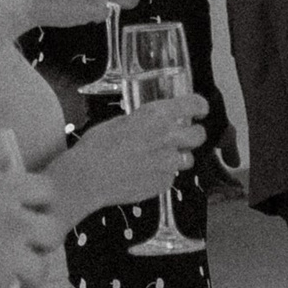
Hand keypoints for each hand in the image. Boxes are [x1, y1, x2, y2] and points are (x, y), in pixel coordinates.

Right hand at [0, 167, 56, 287]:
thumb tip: (1, 215)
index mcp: (3, 190)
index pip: (47, 191)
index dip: (45, 206)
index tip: (35, 216)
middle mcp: (15, 220)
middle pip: (54, 232)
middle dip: (42, 243)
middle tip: (24, 251)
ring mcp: (11, 255)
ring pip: (40, 270)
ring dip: (26, 275)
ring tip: (5, 278)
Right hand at [52, 93, 204, 226]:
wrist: (87, 178)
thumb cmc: (96, 147)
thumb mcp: (120, 121)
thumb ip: (144, 121)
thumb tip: (154, 122)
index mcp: (157, 115)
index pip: (196, 104)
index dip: (200, 107)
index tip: (199, 111)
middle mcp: (169, 137)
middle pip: (199, 135)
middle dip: (193, 135)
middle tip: (182, 137)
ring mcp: (169, 163)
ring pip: (188, 159)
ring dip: (178, 158)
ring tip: (157, 159)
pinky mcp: (164, 183)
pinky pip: (171, 177)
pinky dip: (162, 175)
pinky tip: (144, 174)